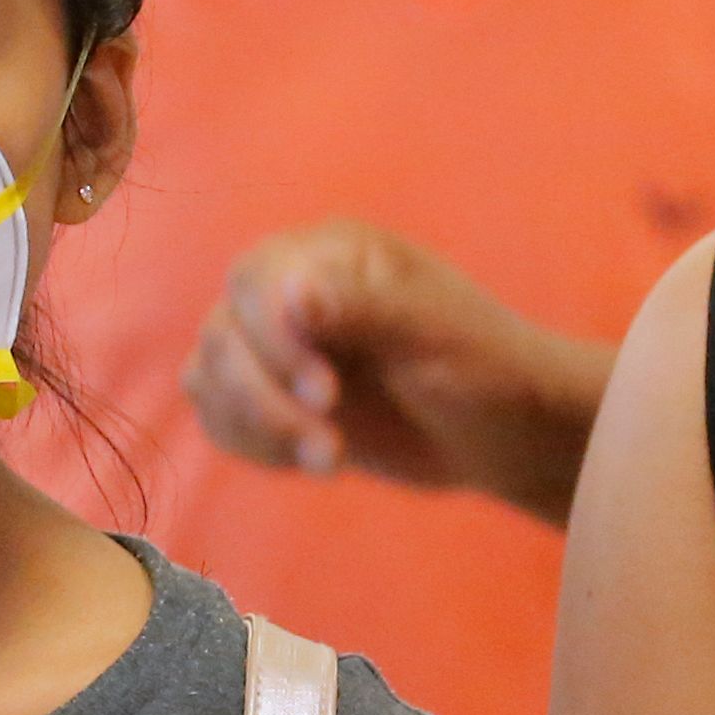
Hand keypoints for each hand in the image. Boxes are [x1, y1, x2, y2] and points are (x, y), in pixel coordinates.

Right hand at [179, 222, 610, 525]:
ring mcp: (276, 345)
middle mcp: (290, 290)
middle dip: (264, 399)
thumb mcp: (432, 333)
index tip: (326, 396)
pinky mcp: (273, 398)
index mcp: (329, 253)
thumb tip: (291, 292)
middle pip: (221, 334)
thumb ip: (361, 307)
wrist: (505, 432)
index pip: (256, 283)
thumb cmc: (484, 367)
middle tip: (331, 448)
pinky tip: (315, 462)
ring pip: (210, 378)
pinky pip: (222, 418)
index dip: (274, 341)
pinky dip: (255, 445)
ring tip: (331, 461)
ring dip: (257, 428)